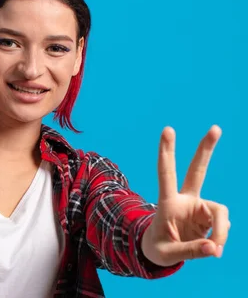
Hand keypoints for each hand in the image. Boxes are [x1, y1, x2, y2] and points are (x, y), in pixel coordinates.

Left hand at [141, 125, 229, 266]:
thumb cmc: (158, 249)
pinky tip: (213, 247)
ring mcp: (198, 207)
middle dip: (206, 150)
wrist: (160, 251)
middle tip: (216, 128)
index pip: (166, 173)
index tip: (168, 129)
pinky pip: (223, 226)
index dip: (166, 152)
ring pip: (221, 212)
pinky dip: (221, 238)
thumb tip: (216, 247)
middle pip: (197, 170)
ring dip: (221, 231)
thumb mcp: (168, 254)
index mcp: (167, 202)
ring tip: (215, 249)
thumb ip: (191, 251)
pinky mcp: (209, 217)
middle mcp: (185, 200)